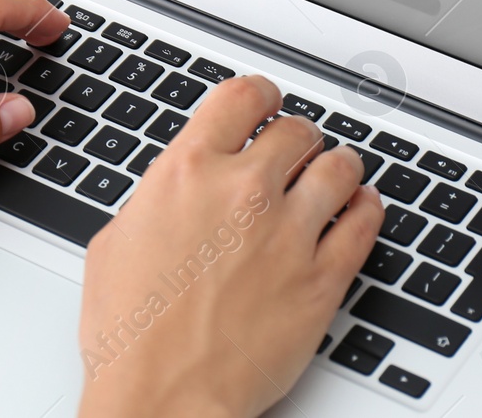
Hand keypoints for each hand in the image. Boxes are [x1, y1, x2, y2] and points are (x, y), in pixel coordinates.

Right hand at [76, 75, 382, 417]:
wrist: (163, 397)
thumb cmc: (132, 335)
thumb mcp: (116, 241)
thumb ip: (157, 199)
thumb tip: (175, 191)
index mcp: (188, 171)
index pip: (243, 96)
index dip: (262, 94)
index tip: (267, 102)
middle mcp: (244, 191)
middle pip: (296, 130)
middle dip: (297, 138)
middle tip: (296, 151)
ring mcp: (289, 233)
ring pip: (339, 168)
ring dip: (338, 167)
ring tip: (336, 175)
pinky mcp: (322, 278)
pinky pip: (363, 224)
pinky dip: (366, 209)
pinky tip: (360, 209)